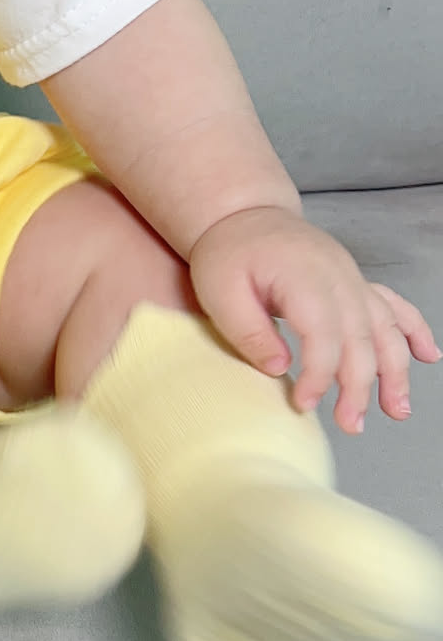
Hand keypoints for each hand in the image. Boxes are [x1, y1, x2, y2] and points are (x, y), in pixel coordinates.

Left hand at [188, 204, 440, 432]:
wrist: (244, 215)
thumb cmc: (228, 253)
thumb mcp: (219, 291)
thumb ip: (248, 331)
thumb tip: (280, 369)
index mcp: (304, 277)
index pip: (324, 334)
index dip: (320, 374)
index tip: (305, 404)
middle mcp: (338, 277)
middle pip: (361, 337)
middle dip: (360, 386)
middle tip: (350, 424)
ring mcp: (352, 279)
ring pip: (385, 327)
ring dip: (395, 370)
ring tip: (396, 411)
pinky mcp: (355, 283)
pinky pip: (395, 306)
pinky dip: (414, 331)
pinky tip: (428, 356)